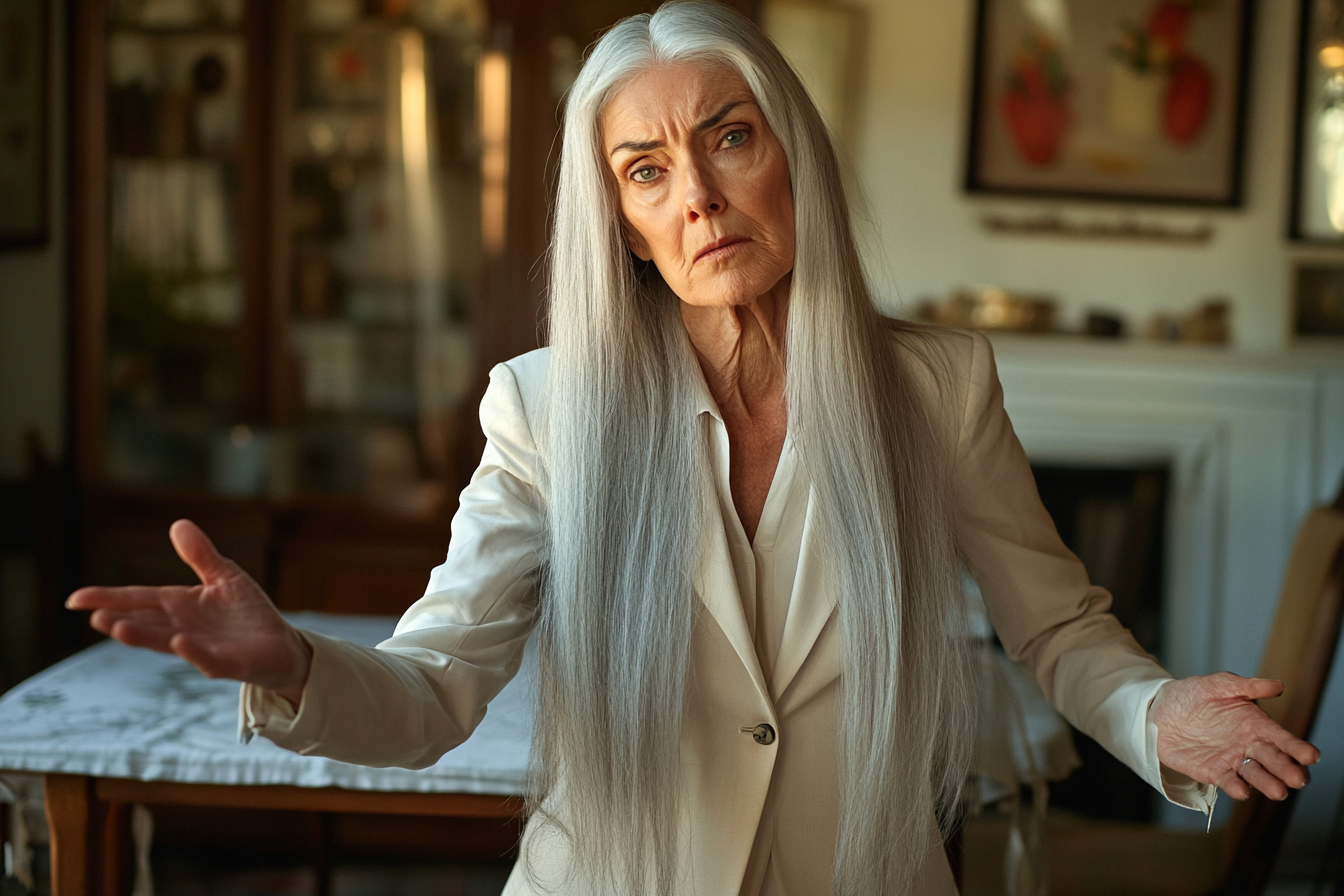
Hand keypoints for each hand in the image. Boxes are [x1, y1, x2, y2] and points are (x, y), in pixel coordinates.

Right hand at [66, 519, 312, 705]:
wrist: (282, 645)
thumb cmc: (247, 613)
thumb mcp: (224, 576)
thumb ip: (200, 555)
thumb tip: (177, 524)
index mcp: (180, 606)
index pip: (138, 600)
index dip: (108, 598)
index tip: (75, 599)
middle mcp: (183, 628)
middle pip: (146, 623)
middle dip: (120, 620)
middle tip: (93, 616)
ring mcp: (202, 648)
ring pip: (166, 643)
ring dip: (143, 636)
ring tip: (118, 627)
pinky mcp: (227, 664)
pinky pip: (207, 659)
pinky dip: (193, 652)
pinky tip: (180, 641)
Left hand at [1151, 672, 1319, 800]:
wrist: (1159, 709)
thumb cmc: (1193, 695)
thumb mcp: (1219, 684)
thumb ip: (1247, 686)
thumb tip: (1278, 685)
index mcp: (1256, 725)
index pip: (1281, 739)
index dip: (1297, 748)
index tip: (1311, 755)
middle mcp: (1249, 746)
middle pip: (1273, 761)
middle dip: (1287, 770)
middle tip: (1298, 778)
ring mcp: (1232, 761)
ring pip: (1255, 775)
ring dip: (1267, 784)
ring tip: (1278, 791)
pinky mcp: (1212, 771)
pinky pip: (1226, 781)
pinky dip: (1235, 787)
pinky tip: (1242, 791)